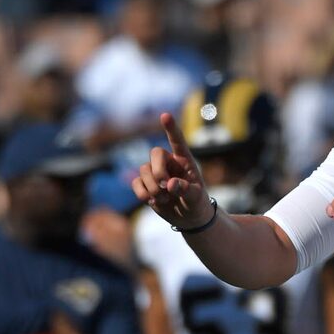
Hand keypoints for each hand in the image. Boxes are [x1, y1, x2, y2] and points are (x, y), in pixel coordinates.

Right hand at [131, 113, 211, 230]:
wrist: (189, 218)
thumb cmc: (197, 203)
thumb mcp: (197, 197)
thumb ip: (187, 189)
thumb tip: (171, 184)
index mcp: (185, 160)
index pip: (177, 141)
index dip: (171, 128)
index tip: (165, 115)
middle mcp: (169, 163)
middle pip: (154, 153)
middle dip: (157, 170)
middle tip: (165, 186)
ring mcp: (155, 173)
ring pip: (143, 170)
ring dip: (152, 187)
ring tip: (165, 198)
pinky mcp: (145, 184)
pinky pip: (136, 182)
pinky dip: (142, 193)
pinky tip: (153, 201)